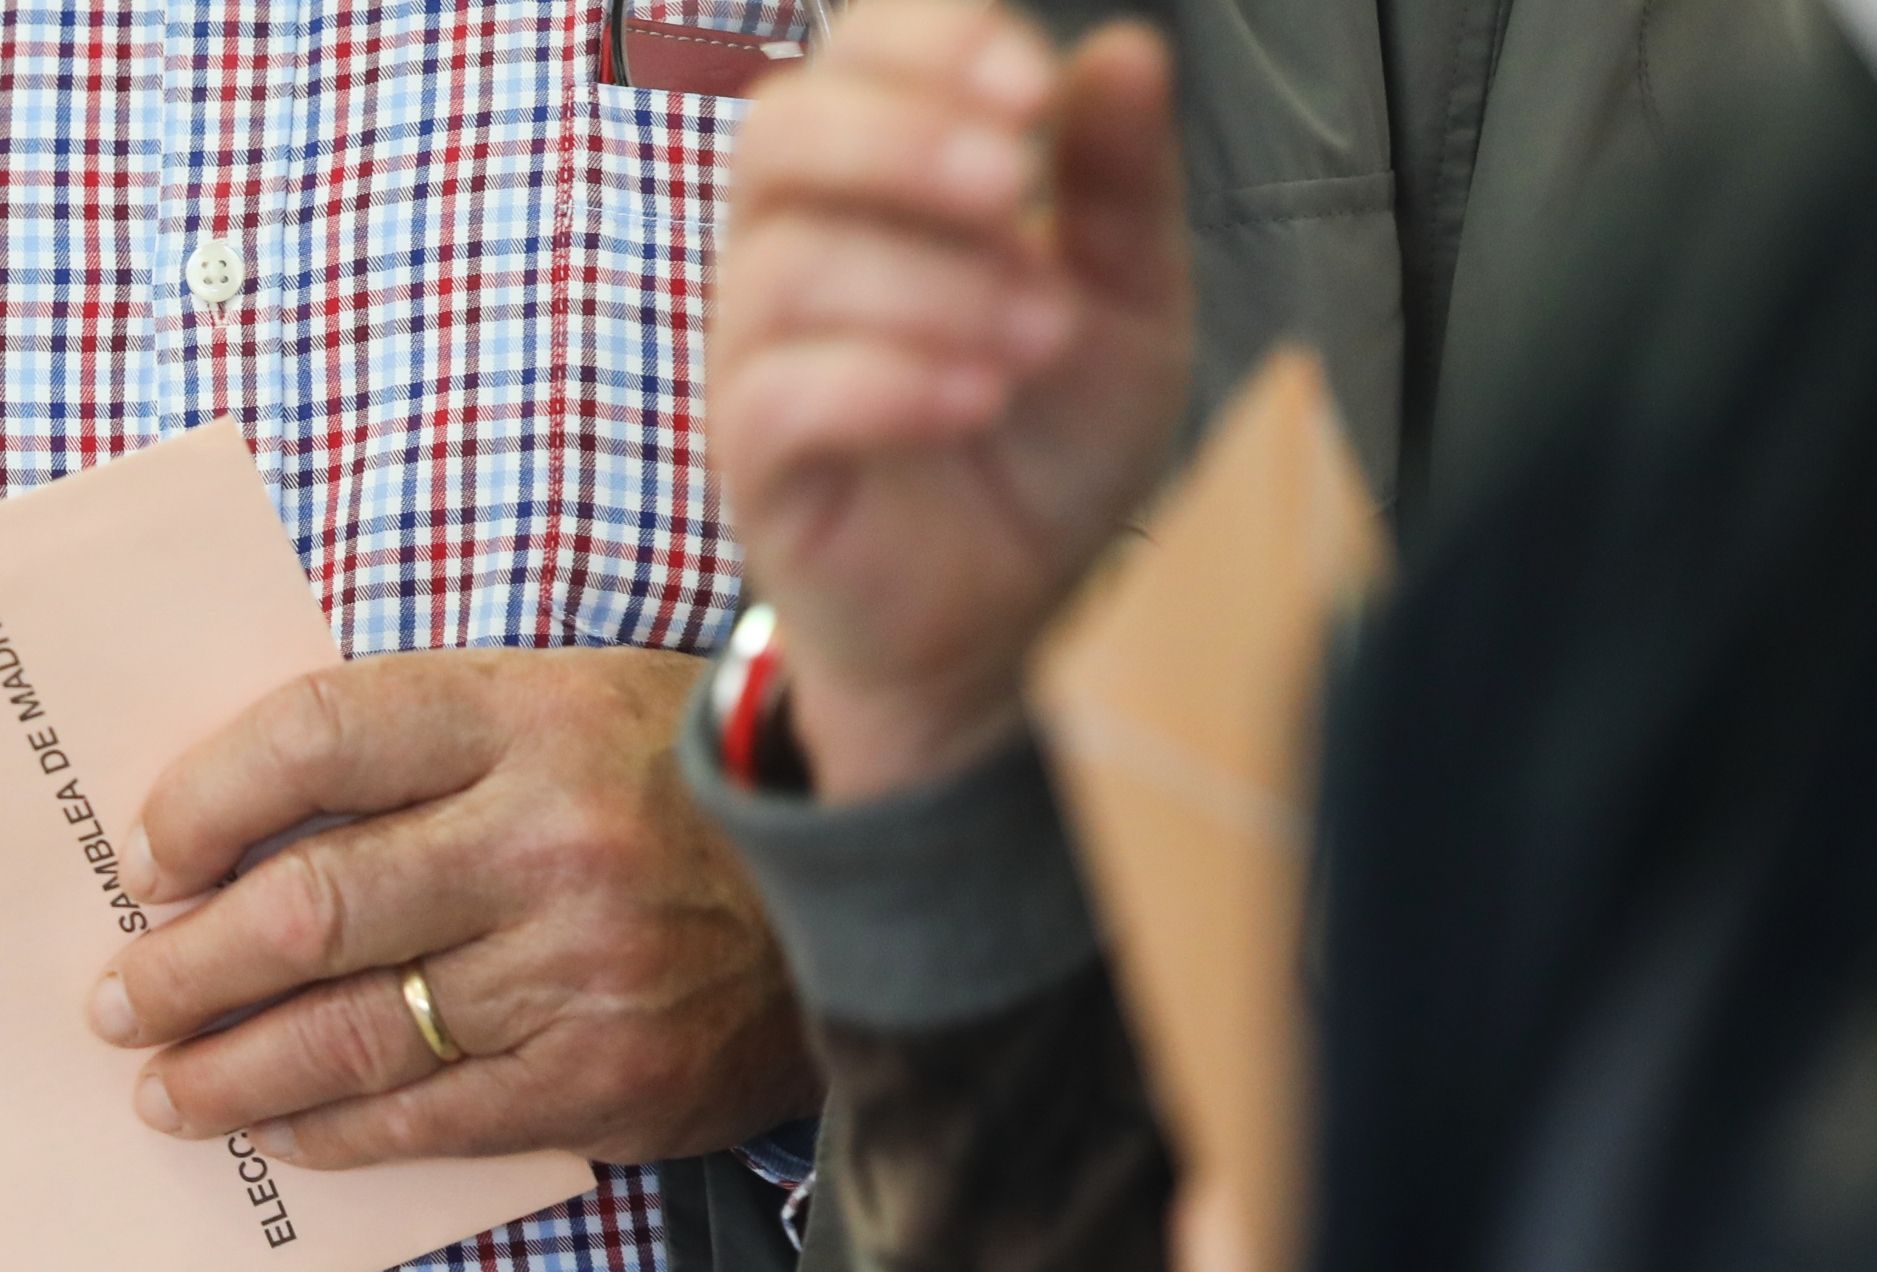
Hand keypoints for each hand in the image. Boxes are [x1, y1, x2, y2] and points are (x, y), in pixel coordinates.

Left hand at [87, 649, 815, 1168]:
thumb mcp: (561, 708)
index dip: (203, 801)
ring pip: (351, 1032)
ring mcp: (580, 970)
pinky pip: (428, 1118)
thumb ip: (417, 756)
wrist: (864, 877)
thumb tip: (227, 841)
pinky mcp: (605, 1080)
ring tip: (165, 1086)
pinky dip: (331, 1130)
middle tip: (116, 999)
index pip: (315, 737)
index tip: (143, 856)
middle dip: (184, 967)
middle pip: (309, 906)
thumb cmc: (670, 785)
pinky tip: (277, 1130)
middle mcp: (547, 841)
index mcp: (528, 717)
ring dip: (229, 1070)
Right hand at [711, 0, 1190, 798]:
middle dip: (900, 141)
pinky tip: (978, 398)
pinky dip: (885, 382)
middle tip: (1012, 187)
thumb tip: (1121, 53)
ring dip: (926, 285)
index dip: (931, 45)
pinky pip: (773, 396)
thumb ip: (1121, 185)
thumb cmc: (1045, 441)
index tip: (1036, 92)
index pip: (854, 55)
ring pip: (783, 266)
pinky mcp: (749, 463)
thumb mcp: (1126, 300)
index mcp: (880, 182)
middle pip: (778, 132)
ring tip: (1040, 336)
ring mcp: (758, 357)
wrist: (1007, 611)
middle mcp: (797, 248)